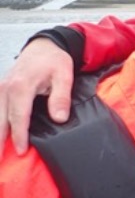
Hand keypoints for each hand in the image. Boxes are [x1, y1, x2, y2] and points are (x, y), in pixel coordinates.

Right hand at [0, 38, 73, 158]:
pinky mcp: (0, 90)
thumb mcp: (64, 76)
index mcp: (21, 87)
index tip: (22, 151)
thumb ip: (61, 97)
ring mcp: (0, 89)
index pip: (18, 117)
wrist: (43, 46)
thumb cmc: (54, 61)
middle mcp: (5, 88)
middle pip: (0, 119)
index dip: (20, 136)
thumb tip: (59, 118)